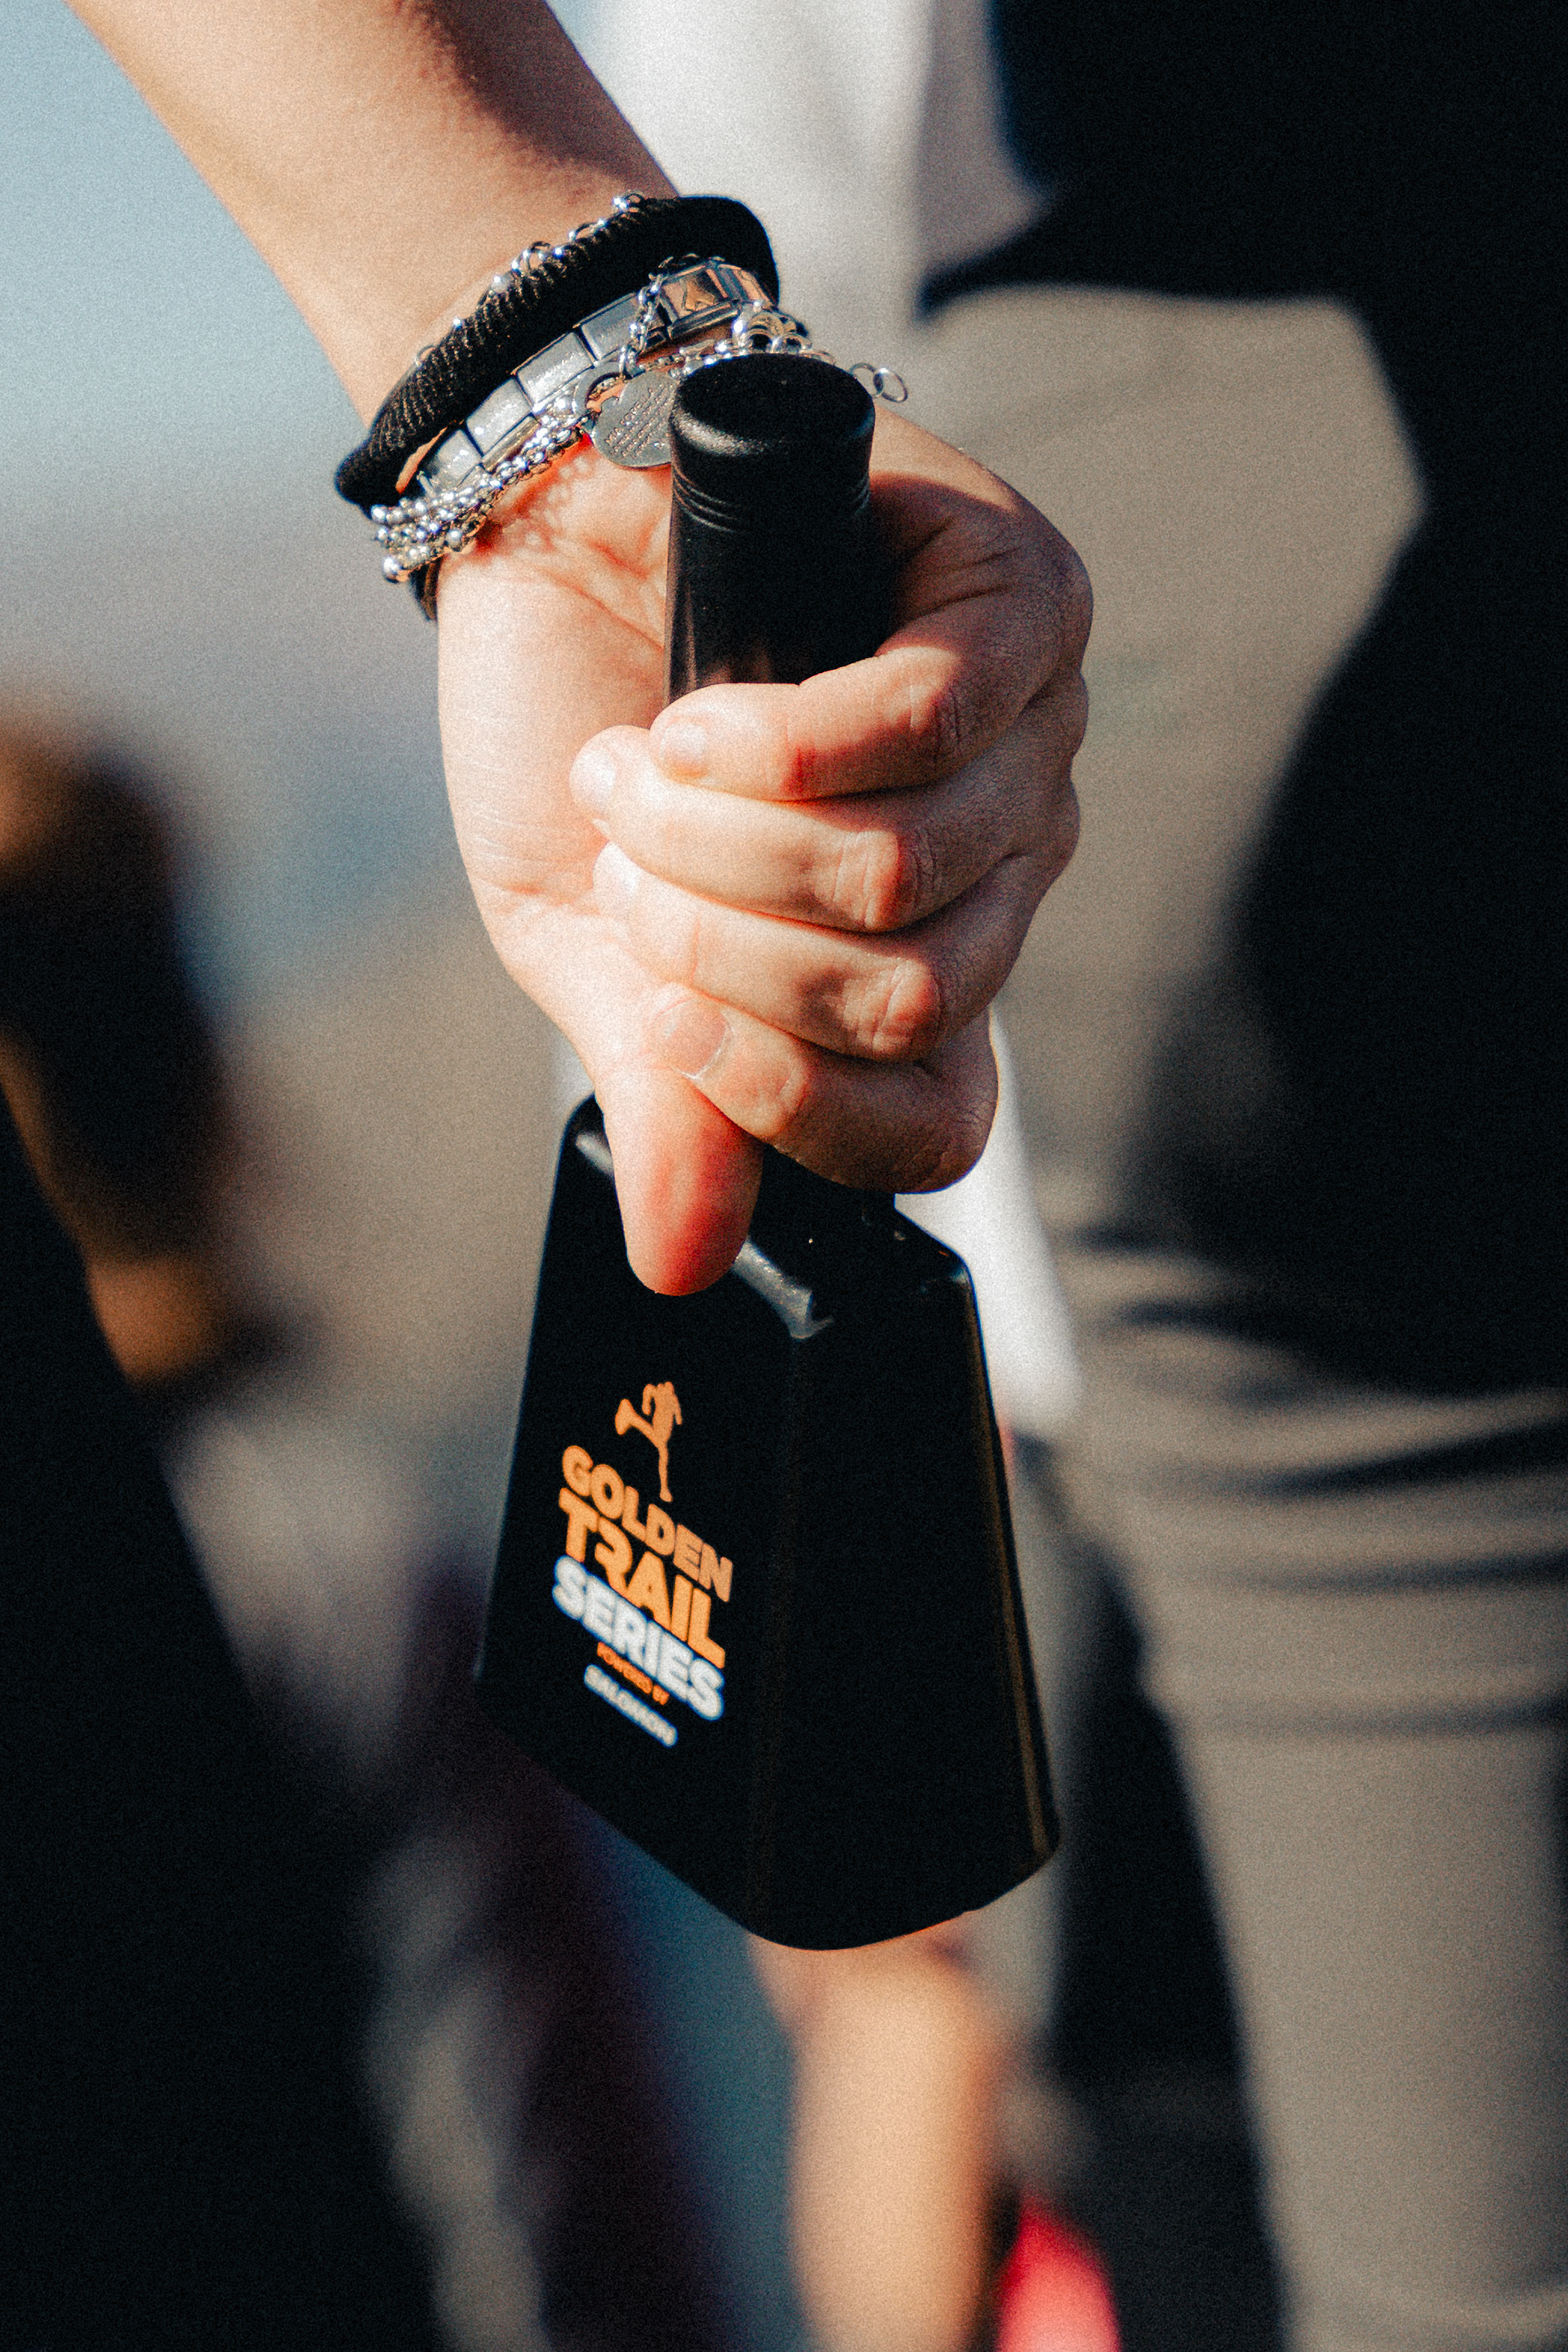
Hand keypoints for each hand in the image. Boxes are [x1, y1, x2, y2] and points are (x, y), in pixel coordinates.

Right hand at [436, 405, 1088, 1294]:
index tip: (667, 1021)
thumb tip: (681, 1269)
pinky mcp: (1021, 607)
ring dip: (723, 839)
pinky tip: (704, 713)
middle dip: (718, 945)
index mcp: (905, 979)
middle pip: (906, 1004)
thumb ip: (666, 1095)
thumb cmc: (576, 729)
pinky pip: (928, 725)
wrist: (546, 528)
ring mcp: (1029, 747)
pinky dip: (778, 744)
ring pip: (907, 879)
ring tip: (644, 767)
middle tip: (629, 849)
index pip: (933, 1128)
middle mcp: (995, 879)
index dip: (793, 1104)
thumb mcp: (589, 942)